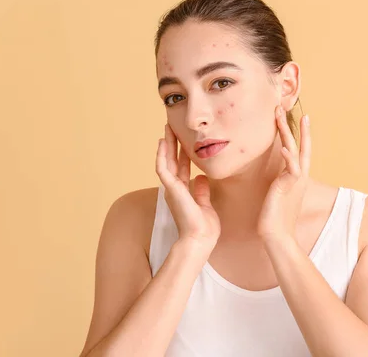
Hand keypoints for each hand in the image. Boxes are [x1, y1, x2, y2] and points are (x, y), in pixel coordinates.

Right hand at [156, 123, 220, 250]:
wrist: (199, 240)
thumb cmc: (203, 228)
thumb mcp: (205, 205)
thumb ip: (201, 191)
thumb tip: (202, 177)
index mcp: (183, 192)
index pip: (181, 168)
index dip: (182, 153)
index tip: (184, 140)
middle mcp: (174, 189)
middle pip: (172, 161)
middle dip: (172, 144)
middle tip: (172, 127)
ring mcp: (171, 189)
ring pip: (165, 161)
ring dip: (166, 145)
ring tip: (167, 129)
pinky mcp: (170, 189)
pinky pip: (162, 169)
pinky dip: (161, 155)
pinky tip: (162, 143)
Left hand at [257, 105, 310, 243]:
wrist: (277, 236)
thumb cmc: (274, 218)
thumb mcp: (277, 196)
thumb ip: (277, 185)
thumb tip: (274, 180)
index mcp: (295, 177)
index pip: (299, 150)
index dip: (298, 133)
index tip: (298, 118)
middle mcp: (298, 177)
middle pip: (298, 145)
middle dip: (291, 126)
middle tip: (282, 108)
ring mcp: (295, 181)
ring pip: (294, 151)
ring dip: (288, 132)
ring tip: (280, 116)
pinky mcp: (289, 188)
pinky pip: (292, 170)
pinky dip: (289, 158)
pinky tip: (284, 148)